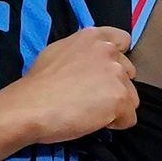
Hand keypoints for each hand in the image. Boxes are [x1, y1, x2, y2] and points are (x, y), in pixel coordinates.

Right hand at [0, 26, 137, 140]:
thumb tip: (86, 66)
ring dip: (116, 106)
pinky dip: (116, 124)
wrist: (30, 106)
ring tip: (91, 112)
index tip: (105, 72)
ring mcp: (116, 74)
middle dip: (115, 86)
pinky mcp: (120, 97)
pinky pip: (129, 118)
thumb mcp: (57, 53)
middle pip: (128, 73)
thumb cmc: (37, 84)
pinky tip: (94, 122)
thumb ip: (80, 54)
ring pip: (131, 97)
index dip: (117, 58)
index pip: (123, 40)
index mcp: (92, 36)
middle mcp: (108, 51)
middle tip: (91, 97)